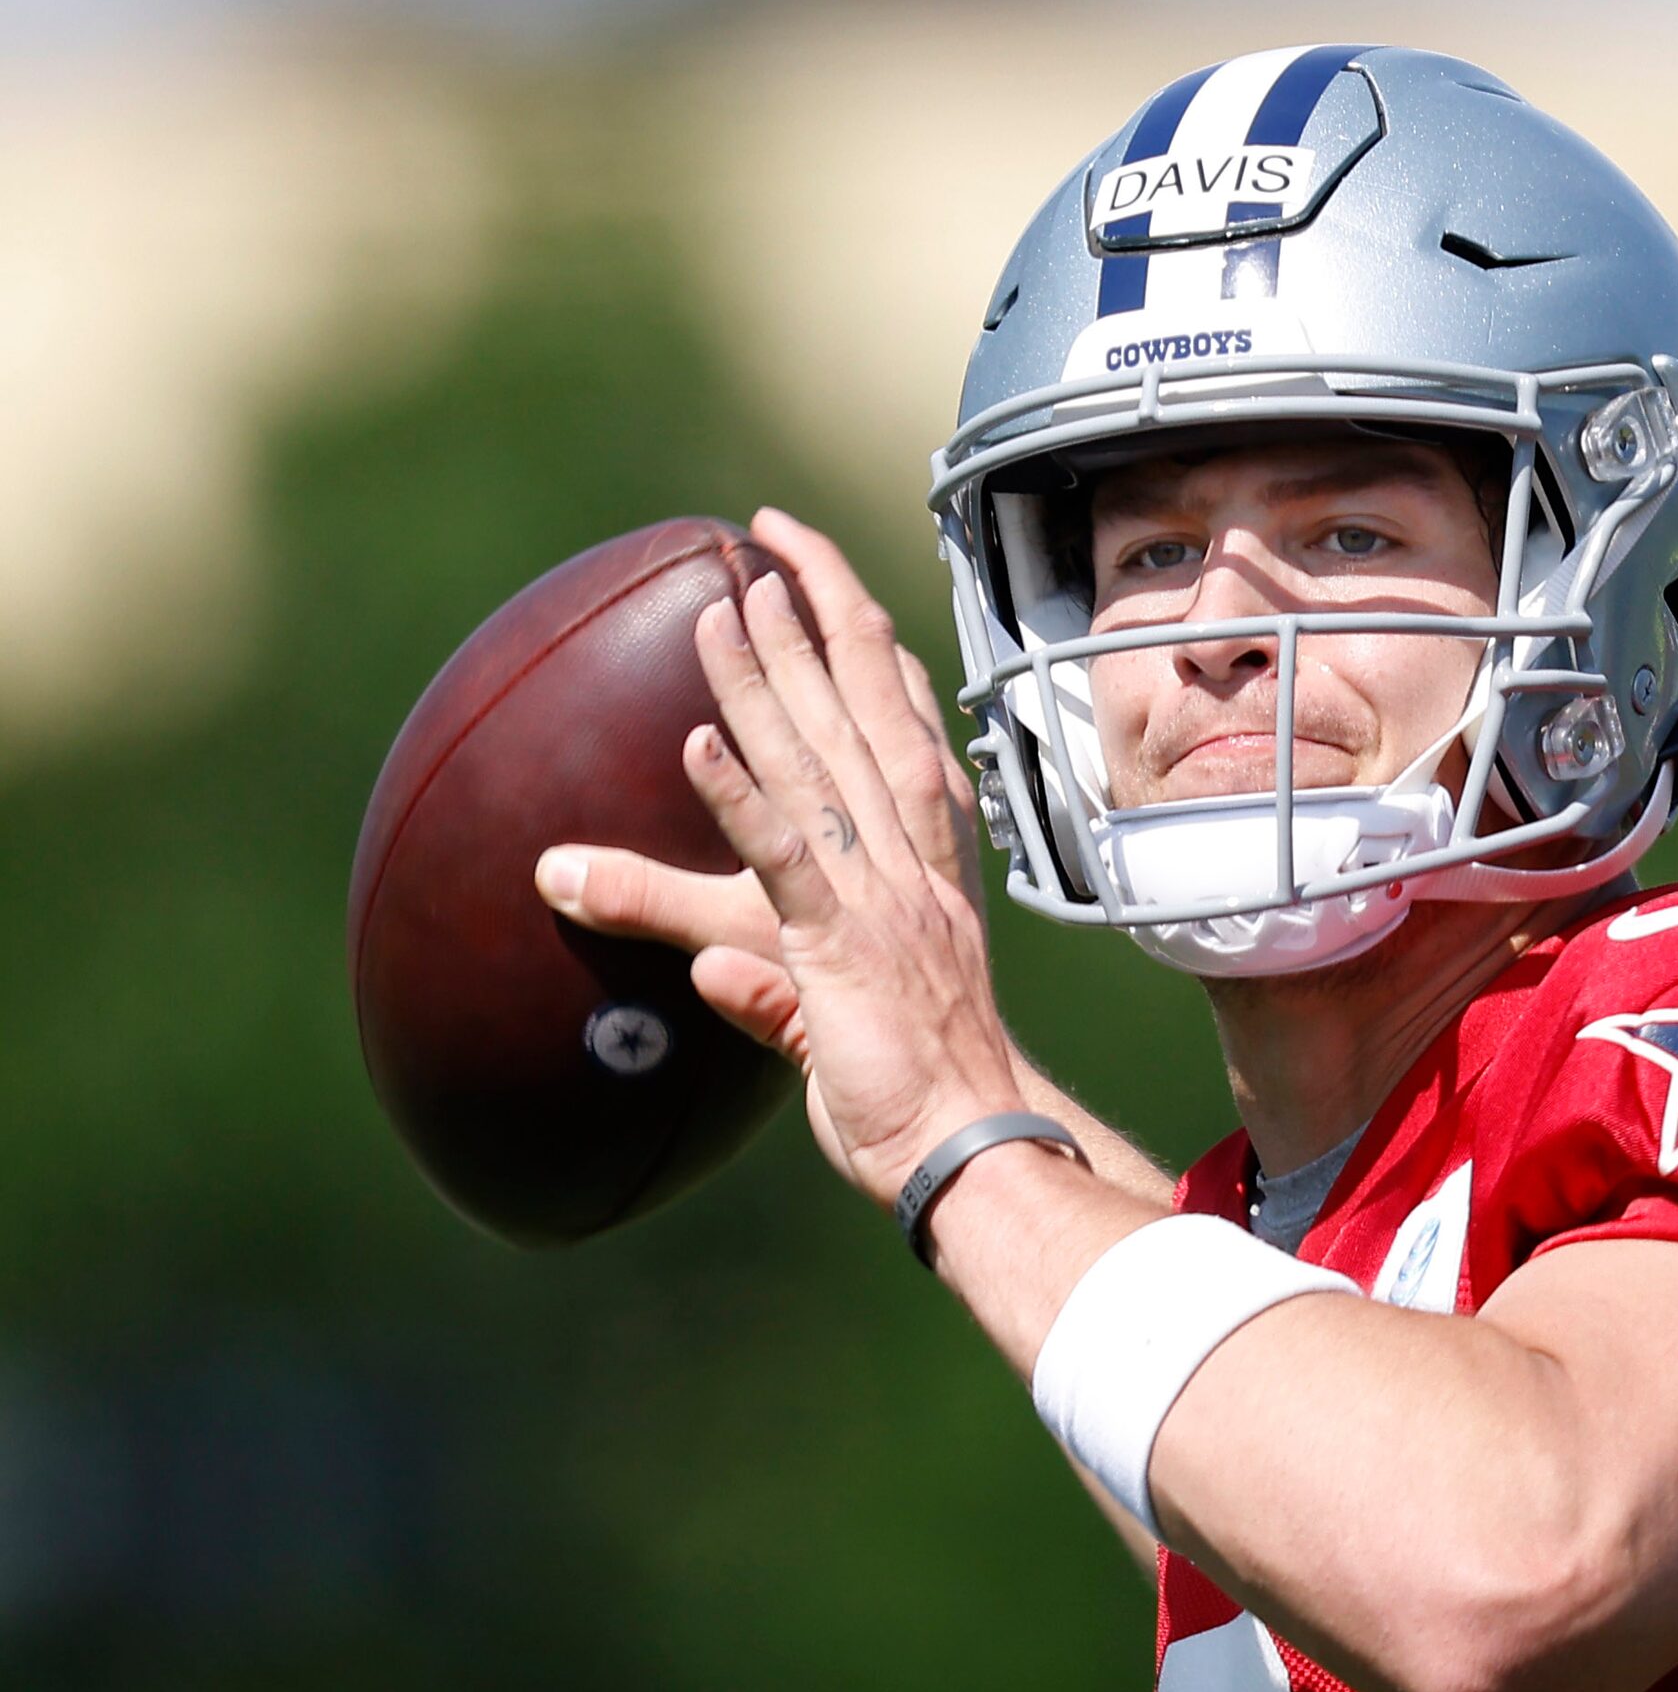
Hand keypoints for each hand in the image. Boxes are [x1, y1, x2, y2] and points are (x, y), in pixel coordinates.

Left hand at [536, 509, 984, 1063]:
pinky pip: (787, 861)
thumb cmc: (911, 1096)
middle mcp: (912, 864)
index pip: (898, 729)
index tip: (830, 585)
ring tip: (723, 604)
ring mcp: (884, 901)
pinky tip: (696, 741)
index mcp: (922, 866)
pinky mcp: (846, 950)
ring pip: (822, 766)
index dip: (867, 649)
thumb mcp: (822, 1025)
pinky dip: (740, 798)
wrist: (967, 1151)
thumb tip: (707, 973)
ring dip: (770, 680)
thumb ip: (762, 987)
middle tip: (773, 541)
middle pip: (867, 716)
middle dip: (822, 618)